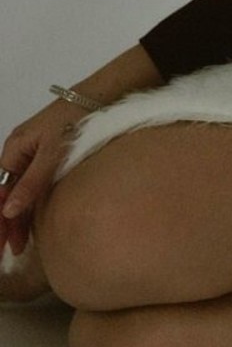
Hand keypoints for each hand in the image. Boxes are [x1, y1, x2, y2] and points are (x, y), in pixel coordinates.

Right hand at [0, 45, 162, 259]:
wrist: (106, 94)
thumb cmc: (78, 118)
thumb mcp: (54, 153)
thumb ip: (32, 182)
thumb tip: (8, 211)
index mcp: (14, 148)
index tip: (0, 243)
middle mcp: (21, 151)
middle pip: (8, 193)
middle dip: (8, 222)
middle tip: (12, 252)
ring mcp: (37, 153)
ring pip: (23, 190)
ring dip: (22, 216)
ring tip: (24, 245)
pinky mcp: (54, 155)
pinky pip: (38, 184)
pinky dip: (36, 203)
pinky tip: (40, 222)